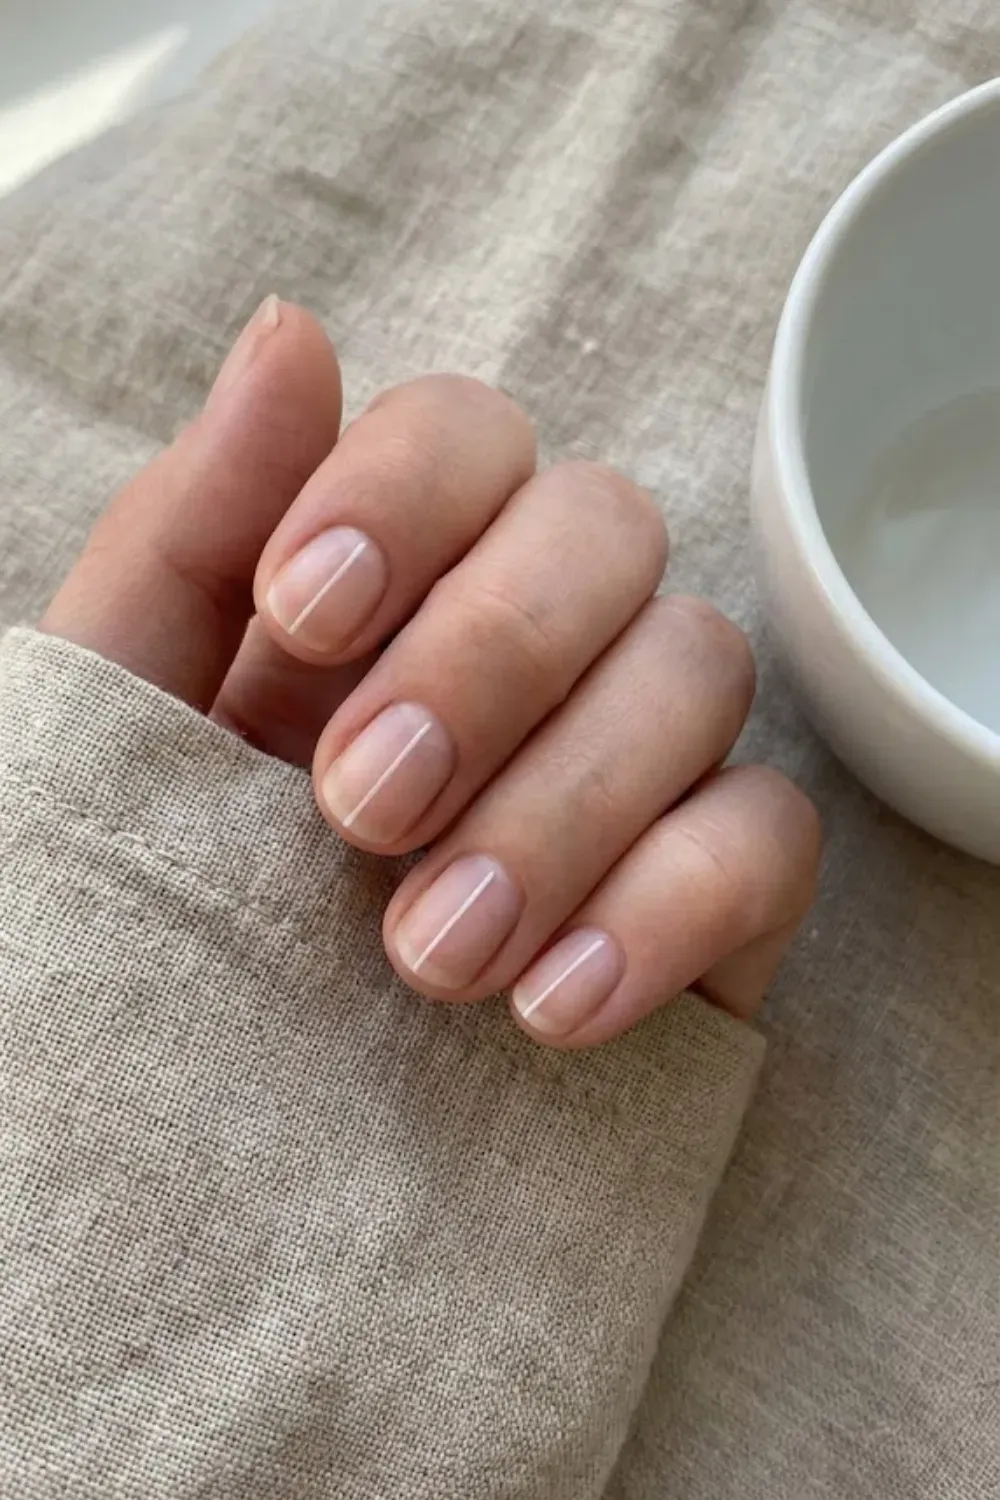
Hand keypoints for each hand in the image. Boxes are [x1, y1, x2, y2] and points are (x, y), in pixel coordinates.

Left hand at [44, 299, 819, 1045]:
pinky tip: (549, 1009)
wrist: (217, 1148)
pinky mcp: (714, 889)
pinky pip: (770, 834)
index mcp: (390, 581)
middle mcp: (528, 642)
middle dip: (486, 657)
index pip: (465, 433)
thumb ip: (193, 530)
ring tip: (426, 958)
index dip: (405, 493)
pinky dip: (669, 904)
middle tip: (360, 809)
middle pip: (605, 527)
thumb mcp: (124, 721)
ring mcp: (634, 759)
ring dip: (563, 803)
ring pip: (698, 668)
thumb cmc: (158, 909)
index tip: (301, 616)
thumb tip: (291, 334)